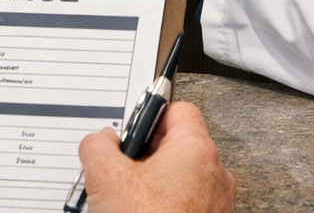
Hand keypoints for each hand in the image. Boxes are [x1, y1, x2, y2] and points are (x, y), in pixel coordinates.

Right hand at [79, 102, 236, 212]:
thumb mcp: (105, 176)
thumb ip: (98, 145)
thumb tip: (101, 141)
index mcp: (196, 151)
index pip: (177, 110)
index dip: (148, 116)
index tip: (129, 128)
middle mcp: (214, 176)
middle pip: (176, 147)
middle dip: (143, 156)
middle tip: (118, 169)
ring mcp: (214, 206)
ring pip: (177, 180)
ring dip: (149, 185)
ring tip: (122, 202)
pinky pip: (183, 205)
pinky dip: (160, 207)